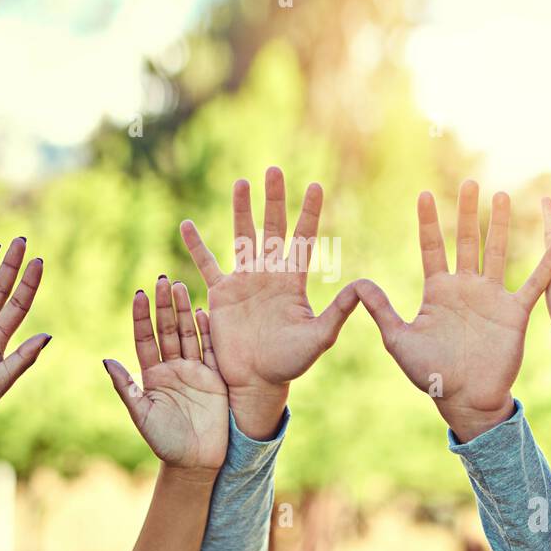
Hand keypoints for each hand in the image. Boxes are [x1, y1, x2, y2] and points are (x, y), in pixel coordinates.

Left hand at [103, 276, 227, 475]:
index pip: (145, 340)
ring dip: (184, 311)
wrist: (196, 462)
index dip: (142, 318)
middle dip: (164, 306)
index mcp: (152, 376)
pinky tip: (203, 312)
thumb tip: (106, 360)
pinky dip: (207, 331)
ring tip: (180, 286)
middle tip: (162, 281)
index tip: (139, 295)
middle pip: (167, 330)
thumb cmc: (164, 442)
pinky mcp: (215, 378)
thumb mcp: (142, 415)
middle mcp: (172, 369)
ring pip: (188, 334)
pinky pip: (210, 350)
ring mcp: (194, 371)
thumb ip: (127, 388)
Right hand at [180, 167, 358, 438]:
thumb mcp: (319, 337)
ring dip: (241, 210)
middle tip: (275, 170)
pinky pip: (207, 264)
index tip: (316, 185)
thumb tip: (363, 286)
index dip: (309, 213)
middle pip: (272, 228)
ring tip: (242, 182)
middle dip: (274, 200)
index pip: (303, 239)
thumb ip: (338, 312)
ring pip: (241, 237)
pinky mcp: (221, 294)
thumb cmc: (290, 363)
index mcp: (293, 281)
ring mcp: (244, 281)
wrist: (256, 380)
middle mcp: (269, 274)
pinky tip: (187, 224)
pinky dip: (196, 245)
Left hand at [354, 181, 550, 442]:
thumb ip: (381, 311)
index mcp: (438, 292)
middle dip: (466, 212)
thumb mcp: (399, 340)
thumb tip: (357, 283)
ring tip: (501, 195)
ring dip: (499, 225)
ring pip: (496, 252)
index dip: (428, 222)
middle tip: (469, 182)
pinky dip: (545, 264)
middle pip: (466, 241)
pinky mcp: (514, 312)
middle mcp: (465, 288)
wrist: (466, 399)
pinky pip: (533, 283)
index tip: (424, 194)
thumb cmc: (430, 374)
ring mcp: (491, 297)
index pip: (432, 248)